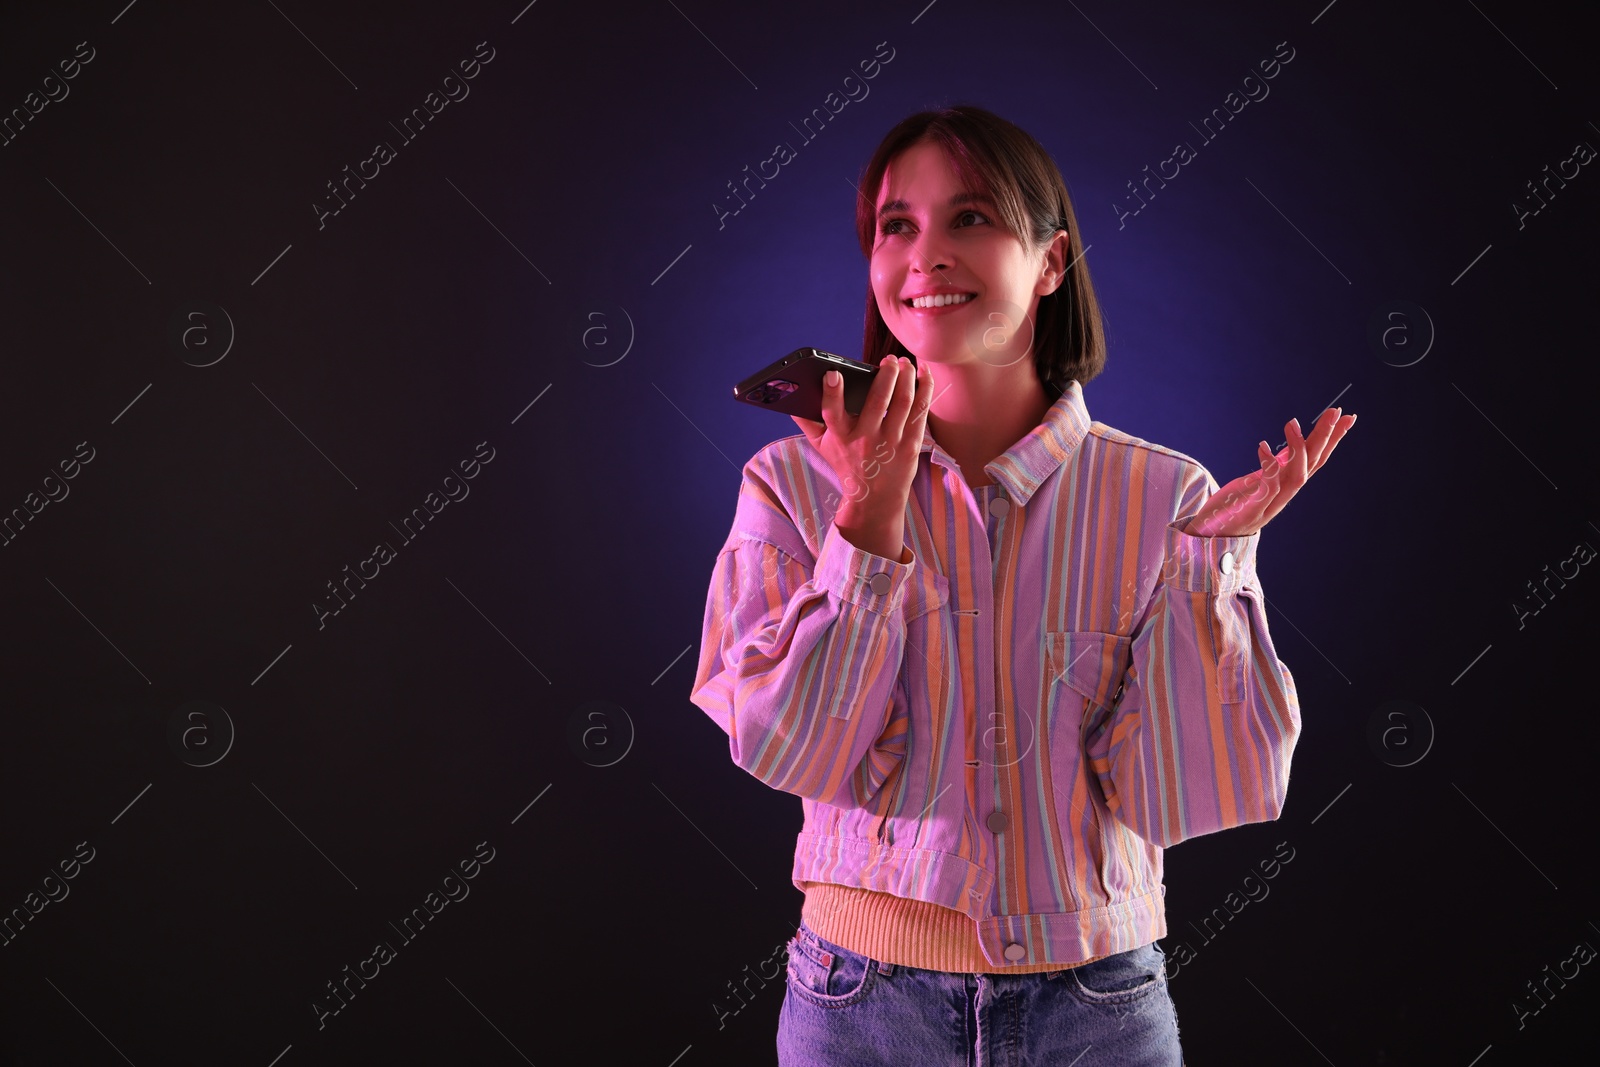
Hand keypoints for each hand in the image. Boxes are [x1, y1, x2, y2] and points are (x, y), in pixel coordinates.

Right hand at [790, 356, 932, 554]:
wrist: (874, 498)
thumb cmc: (847, 464)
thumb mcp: (821, 446)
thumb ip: (807, 422)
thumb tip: (790, 399)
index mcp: (840, 437)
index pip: (832, 412)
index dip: (832, 392)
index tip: (834, 374)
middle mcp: (866, 439)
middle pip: (877, 402)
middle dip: (885, 376)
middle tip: (888, 359)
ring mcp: (891, 442)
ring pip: (903, 403)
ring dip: (906, 377)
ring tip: (905, 362)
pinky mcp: (911, 444)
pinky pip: (920, 411)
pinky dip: (924, 389)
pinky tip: (923, 373)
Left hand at [1186, 405, 1356, 537]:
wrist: (1211, 535)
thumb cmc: (1234, 506)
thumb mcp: (1259, 481)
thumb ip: (1278, 467)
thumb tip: (1294, 447)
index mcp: (1287, 485)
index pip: (1316, 459)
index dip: (1332, 439)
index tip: (1347, 416)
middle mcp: (1284, 494)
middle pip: (1313, 465)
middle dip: (1325, 437)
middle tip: (1334, 412)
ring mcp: (1270, 504)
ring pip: (1296, 477)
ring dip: (1299, 449)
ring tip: (1293, 423)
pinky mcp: (1251, 510)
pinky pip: (1266, 489)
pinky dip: (1268, 467)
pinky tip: (1263, 446)